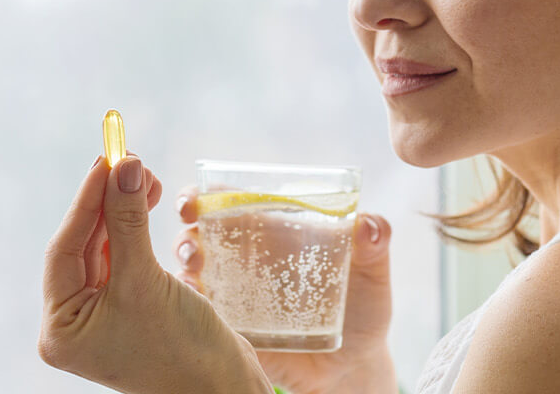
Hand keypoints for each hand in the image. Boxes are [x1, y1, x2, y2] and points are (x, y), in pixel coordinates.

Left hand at [39, 153, 272, 393]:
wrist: (223, 390)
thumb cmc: (180, 352)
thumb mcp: (146, 282)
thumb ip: (129, 221)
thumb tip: (124, 166)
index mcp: (60, 329)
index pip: (63, 250)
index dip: (85, 200)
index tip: (106, 160)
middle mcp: (74, 322)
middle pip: (83, 245)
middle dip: (107, 201)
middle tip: (128, 159)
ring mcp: (102, 316)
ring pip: (106, 247)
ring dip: (124, 210)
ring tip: (146, 176)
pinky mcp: (131, 308)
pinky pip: (125, 258)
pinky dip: (135, 229)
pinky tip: (146, 201)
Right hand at [172, 185, 398, 393]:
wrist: (354, 366)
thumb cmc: (363, 309)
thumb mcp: (373, 273)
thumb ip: (375, 244)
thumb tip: (369, 226)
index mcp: (275, 234)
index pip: (232, 203)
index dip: (207, 194)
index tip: (198, 197)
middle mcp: (247, 260)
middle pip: (201, 230)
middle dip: (187, 223)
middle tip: (191, 226)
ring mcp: (235, 294)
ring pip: (192, 268)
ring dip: (183, 258)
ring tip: (194, 263)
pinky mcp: (233, 328)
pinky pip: (200, 312)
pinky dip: (188, 301)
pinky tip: (193, 298)